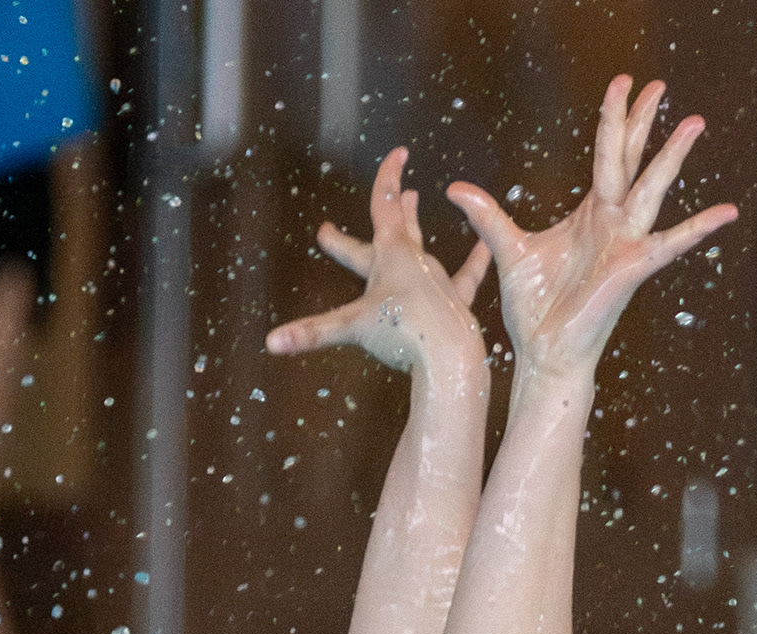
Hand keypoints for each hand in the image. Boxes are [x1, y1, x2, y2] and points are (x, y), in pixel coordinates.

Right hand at [264, 148, 491, 377]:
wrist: (450, 357)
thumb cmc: (403, 333)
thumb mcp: (353, 328)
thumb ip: (312, 333)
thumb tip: (271, 344)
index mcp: (392, 254)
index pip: (385, 205)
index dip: (387, 177)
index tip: (398, 152)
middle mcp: (416, 261)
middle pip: (396, 226)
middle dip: (387, 205)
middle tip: (393, 187)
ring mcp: (437, 281)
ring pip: (424, 246)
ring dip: (414, 225)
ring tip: (415, 203)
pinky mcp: (454, 303)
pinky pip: (467, 277)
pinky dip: (475, 262)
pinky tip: (484, 248)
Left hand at [445, 77, 737, 379]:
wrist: (544, 350)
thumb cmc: (533, 307)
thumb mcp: (507, 249)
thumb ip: (487, 215)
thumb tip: (455, 189)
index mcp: (590, 212)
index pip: (607, 153)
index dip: (614, 117)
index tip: (623, 84)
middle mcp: (613, 221)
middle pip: (632, 158)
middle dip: (643, 119)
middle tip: (659, 83)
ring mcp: (626, 242)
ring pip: (652, 187)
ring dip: (672, 155)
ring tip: (695, 122)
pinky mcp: (633, 267)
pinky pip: (671, 243)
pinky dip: (699, 228)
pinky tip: (727, 212)